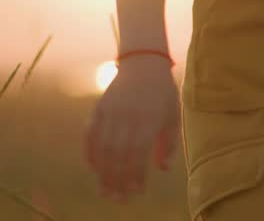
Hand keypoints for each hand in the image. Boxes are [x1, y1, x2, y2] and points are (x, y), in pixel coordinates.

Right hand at [83, 57, 180, 202]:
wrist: (143, 63)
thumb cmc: (162, 93)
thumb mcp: (173, 115)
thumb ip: (168, 143)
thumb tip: (162, 169)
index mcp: (149, 118)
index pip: (139, 153)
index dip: (135, 174)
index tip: (136, 192)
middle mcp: (128, 116)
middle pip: (118, 154)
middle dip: (117, 179)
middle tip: (117, 199)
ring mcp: (111, 111)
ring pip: (102, 147)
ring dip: (102, 172)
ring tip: (104, 191)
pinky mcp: (99, 108)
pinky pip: (90, 134)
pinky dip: (90, 153)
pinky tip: (94, 168)